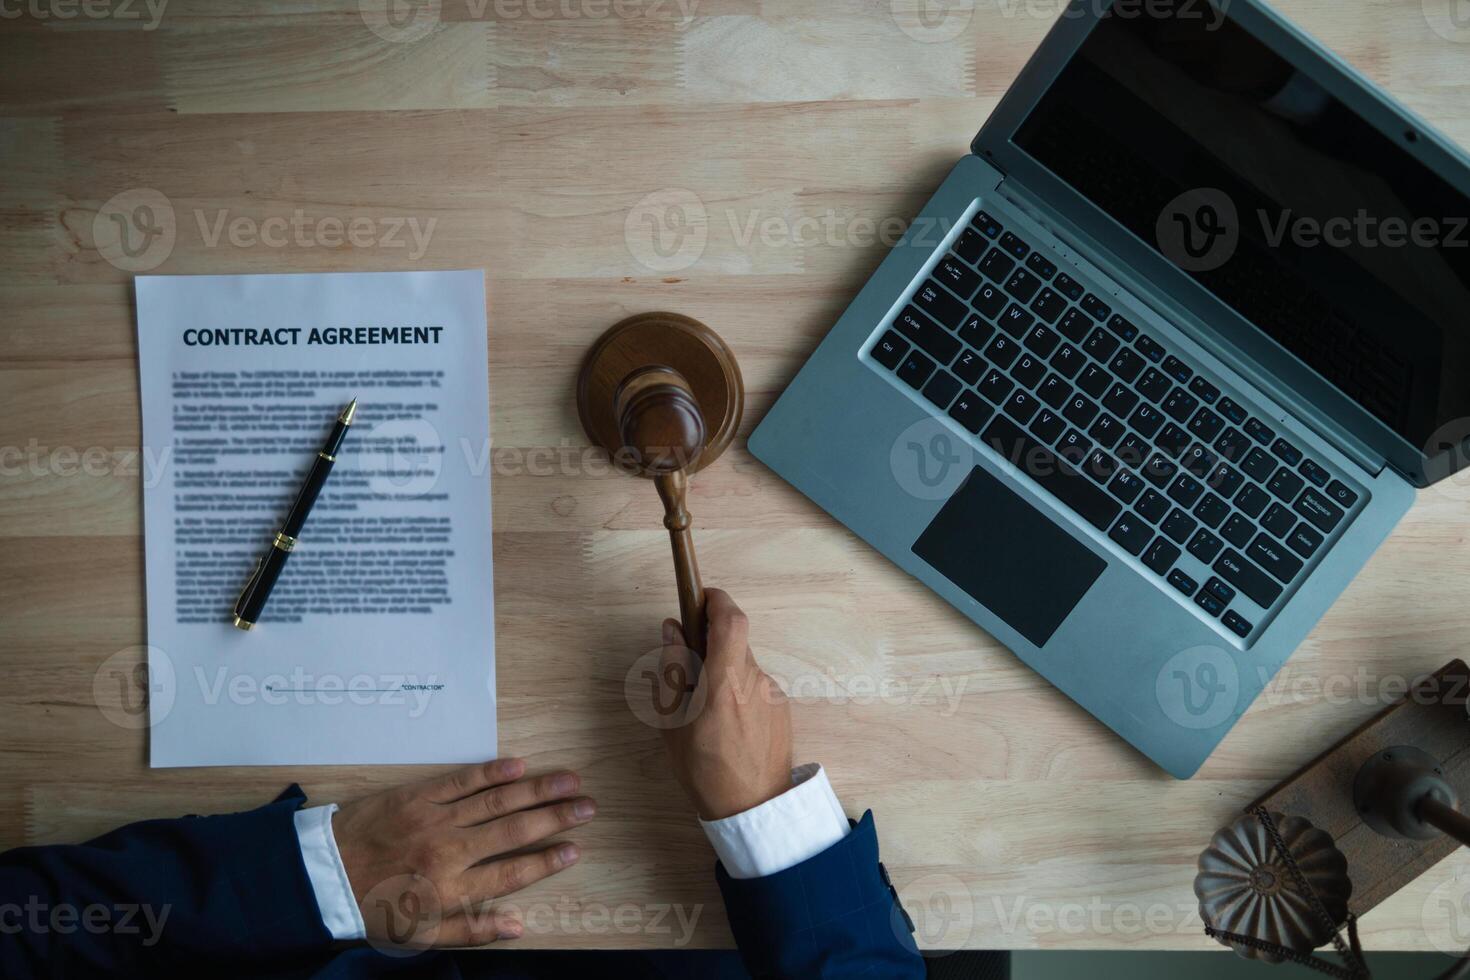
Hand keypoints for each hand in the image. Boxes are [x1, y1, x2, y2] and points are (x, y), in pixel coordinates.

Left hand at [332, 758, 595, 948]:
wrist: (320, 874)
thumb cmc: (372, 909)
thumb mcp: (418, 937)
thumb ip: (470, 931)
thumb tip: (518, 926)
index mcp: (451, 890)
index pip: (513, 873)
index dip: (548, 861)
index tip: (576, 849)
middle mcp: (450, 852)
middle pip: (515, 831)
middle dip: (556, 817)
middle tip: (588, 806)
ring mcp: (435, 819)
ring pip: (497, 800)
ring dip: (537, 789)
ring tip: (570, 779)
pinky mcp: (418, 795)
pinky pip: (462, 780)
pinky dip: (491, 771)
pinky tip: (519, 764)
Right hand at [658, 588, 792, 819]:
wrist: (753, 809)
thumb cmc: (704, 770)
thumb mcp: (672, 722)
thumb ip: (672, 670)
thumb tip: (673, 629)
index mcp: (725, 682)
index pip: (730, 620)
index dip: (717, 600)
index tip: (700, 597)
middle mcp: (755, 681)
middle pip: (732, 644)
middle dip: (710, 648)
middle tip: (688, 674)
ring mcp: (773, 694)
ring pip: (743, 667)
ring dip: (723, 675)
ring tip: (706, 714)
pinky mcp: (782, 708)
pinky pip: (755, 687)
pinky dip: (738, 694)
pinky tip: (728, 727)